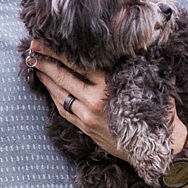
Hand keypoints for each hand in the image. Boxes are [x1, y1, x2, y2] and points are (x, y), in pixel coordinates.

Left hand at [27, 40, 187, 161]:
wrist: (155, 148)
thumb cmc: (154, 111)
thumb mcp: (148, 83)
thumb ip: (139, 64)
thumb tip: (146, 39)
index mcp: (108, 86)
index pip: (78, 64)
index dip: (59, 52)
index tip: (45, 40)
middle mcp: (94, 101)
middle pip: (63, 77)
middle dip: (46, 61)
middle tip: (32, 47)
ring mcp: (87, 116)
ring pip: (60, 94)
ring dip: (46, 78)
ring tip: (36, 64)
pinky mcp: (85, 128)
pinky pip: (63, 109)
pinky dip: (54, 96)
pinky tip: (48, 86)